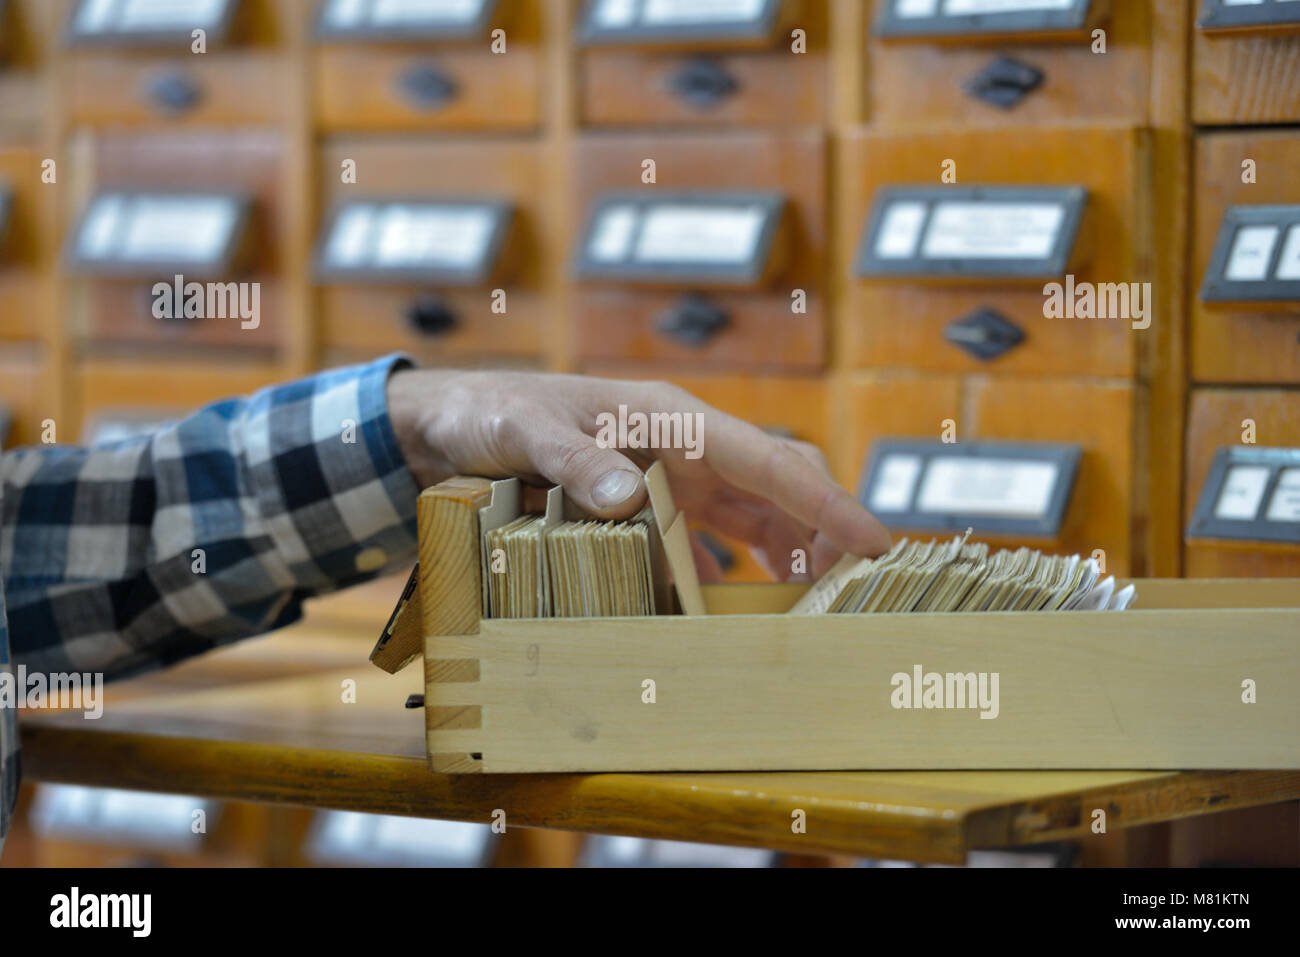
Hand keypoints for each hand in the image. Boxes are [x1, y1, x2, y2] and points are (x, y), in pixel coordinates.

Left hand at [387, 368, 890, 579]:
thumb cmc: (491, 414)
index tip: (873, 542)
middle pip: (778, 484)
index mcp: (670, 419)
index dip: (825, 501)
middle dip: (824, 528)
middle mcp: (683, 446)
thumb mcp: (524, 431)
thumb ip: (572, 459)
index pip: (766, 459)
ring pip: (757, 512)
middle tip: (856, 590)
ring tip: (820, 606)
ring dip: (792, 551)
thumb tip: (629, 496)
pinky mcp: (653, 502)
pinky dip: (742, 563)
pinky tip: (751, 601)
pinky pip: (715, 534)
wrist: (452, 422)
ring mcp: (671, 475)